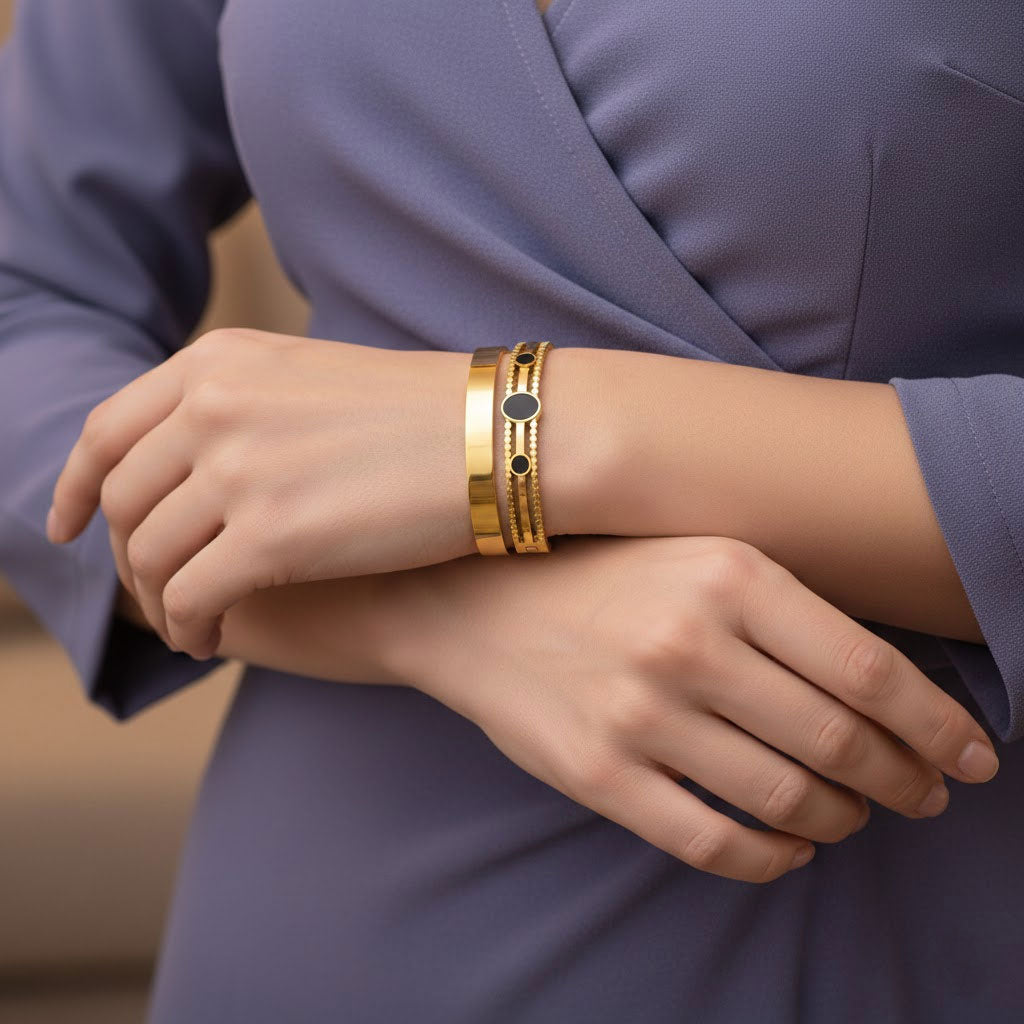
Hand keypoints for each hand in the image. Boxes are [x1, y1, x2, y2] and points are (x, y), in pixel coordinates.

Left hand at [46, 328, 475, 656]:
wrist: (500, 436)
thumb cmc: (424, 416)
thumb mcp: (309, 380)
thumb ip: (238, 408)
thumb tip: (195, 459)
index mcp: (218, 363)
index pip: (107, 431)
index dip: (73, 487)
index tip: (66, 526)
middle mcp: (214, 407)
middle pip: (121, 502)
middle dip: (126, 557)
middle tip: (154, 591)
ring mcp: (239, 470)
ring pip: (148, 557)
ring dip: (159, 601)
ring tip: (189, 624)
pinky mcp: (272, 537)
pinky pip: (190, 599)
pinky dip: (187, 627)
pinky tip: (209, 639)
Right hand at [398, 534, 998, 883]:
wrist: (474, 605)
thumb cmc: (600, 575)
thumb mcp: (695, 553)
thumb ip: (785, 607)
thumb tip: (891, 691)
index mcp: (728, 574)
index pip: (871, 672)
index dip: (940, 728)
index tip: (974, 758)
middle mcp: (687, 641)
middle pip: (839, 742)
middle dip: (905, 781)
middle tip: (924, 794)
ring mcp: (638, 714)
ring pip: (786, 799)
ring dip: (843, 819)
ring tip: (854, 815)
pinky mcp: (599, 775)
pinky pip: (713, 842)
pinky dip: (772, 857)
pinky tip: (790, 847)